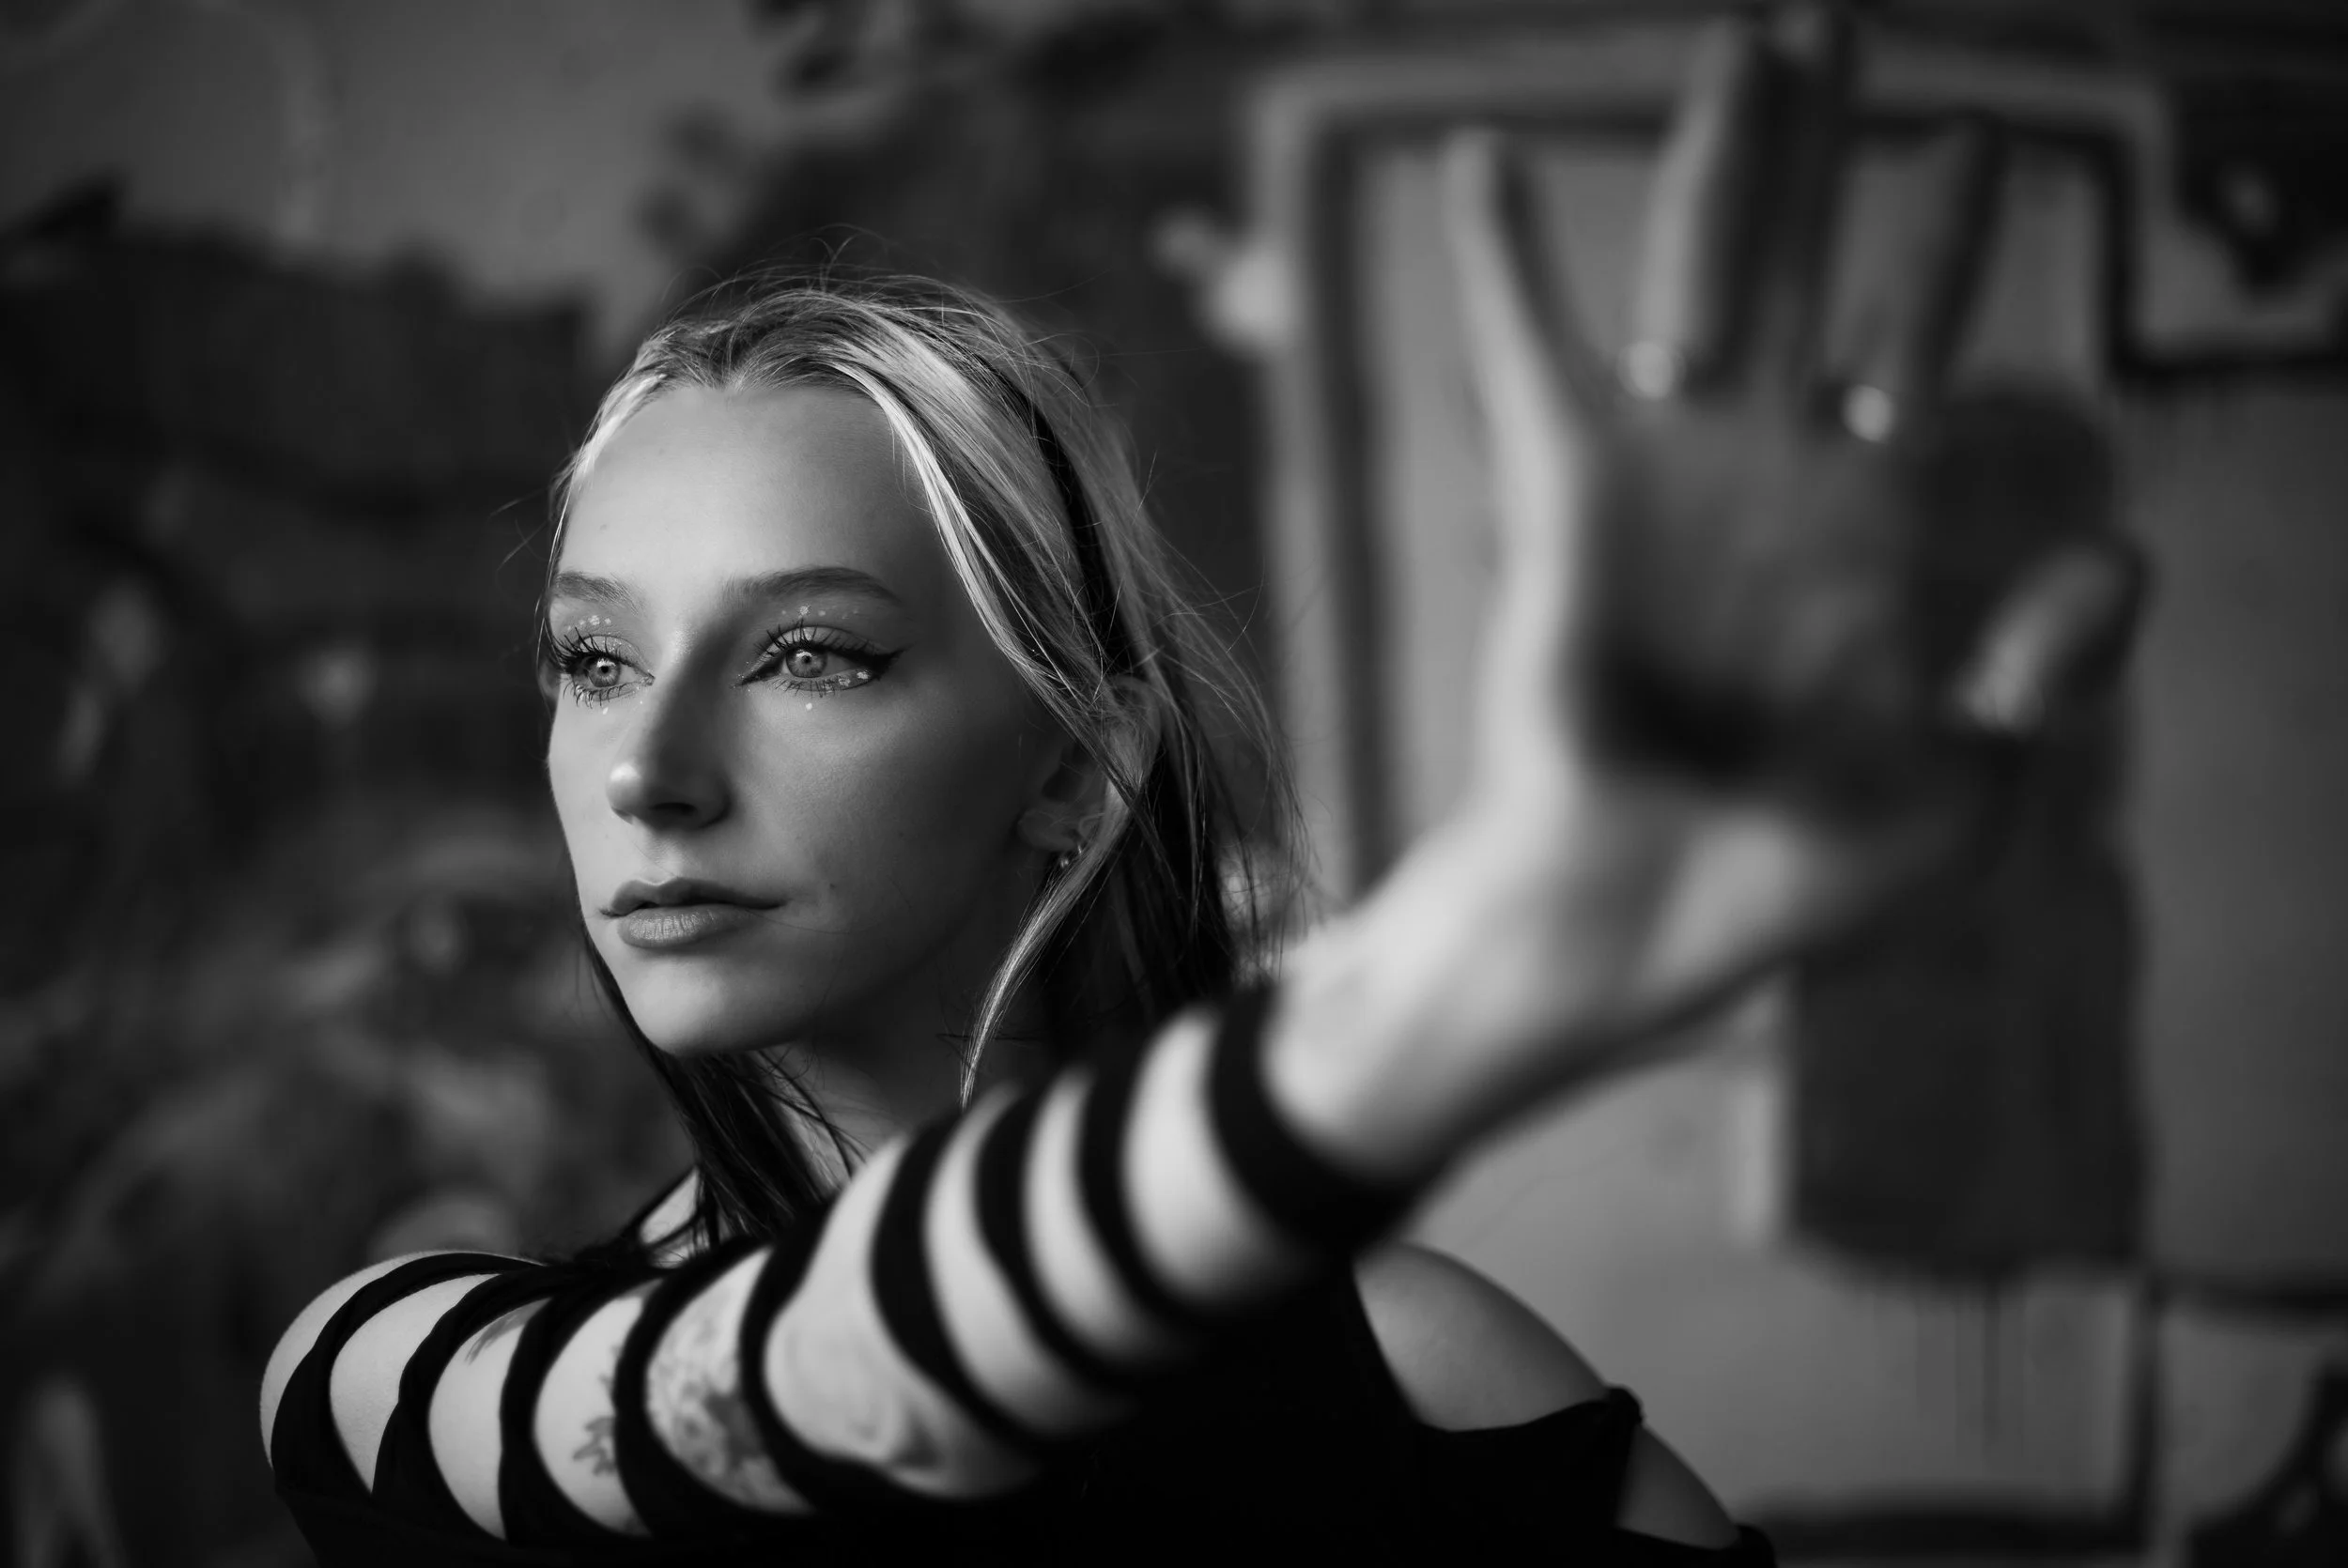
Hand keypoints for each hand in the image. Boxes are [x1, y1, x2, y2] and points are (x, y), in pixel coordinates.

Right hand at [1442, 5, 2143, 1072]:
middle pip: (1802, 261)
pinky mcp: (1562, 498)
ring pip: (1693, 269)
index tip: (1973, 142)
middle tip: (1831, 18)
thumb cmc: (1796, 877)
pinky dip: (1499, 258)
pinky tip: (1480, 151)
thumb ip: (2044, 670)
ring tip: (1743, 36)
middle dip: (1824, 140)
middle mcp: (1763, 471)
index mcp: (1866, 524)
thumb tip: (2123, 545)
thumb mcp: (1965, 790)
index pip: (1918, 340)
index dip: (1945, 240)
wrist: (1639, 924)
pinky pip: (1525, 352)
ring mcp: (1663, 473)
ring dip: (1718, 151)